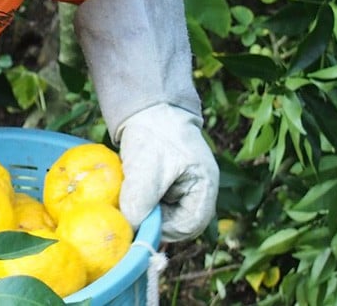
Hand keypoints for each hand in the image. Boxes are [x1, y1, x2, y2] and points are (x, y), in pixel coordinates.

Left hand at [115, 103, 218, 241]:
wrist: (146, 107)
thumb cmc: (152, 133)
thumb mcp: (145, 168)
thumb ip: (139, 201)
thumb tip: (131, 228)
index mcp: (204, 187)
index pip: (189, 226)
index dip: (164, 229)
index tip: (139, 219)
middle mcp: (199, 191)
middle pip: (177, 223)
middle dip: (153, 217)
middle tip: (132, 205)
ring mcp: (185, 187)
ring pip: (165, 214)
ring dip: (146, 208)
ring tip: (131, 190)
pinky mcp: (170, 183)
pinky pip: (157, 202)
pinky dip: (142, 198)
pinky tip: (132, 185)